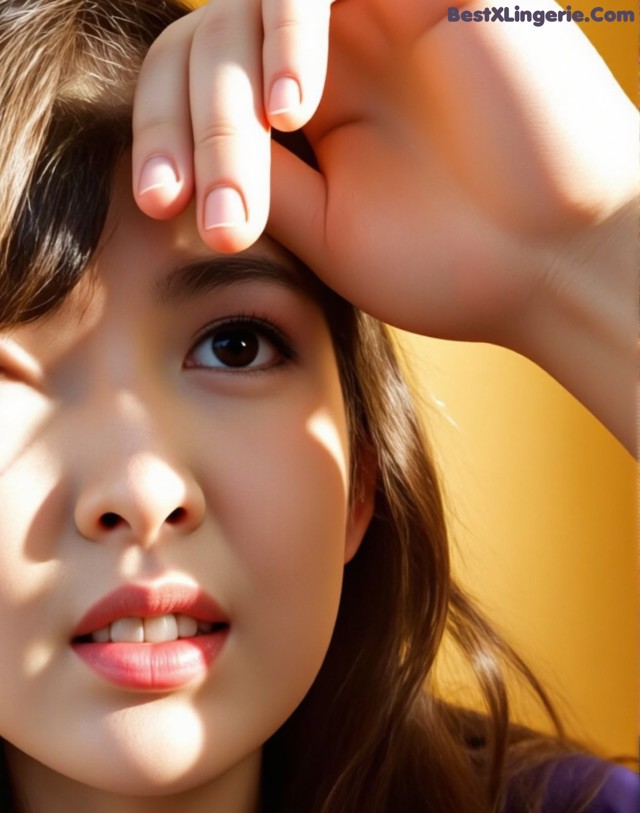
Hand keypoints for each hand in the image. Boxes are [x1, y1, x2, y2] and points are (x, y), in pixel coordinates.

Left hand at [133, 1, 636, 447]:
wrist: (555, 261)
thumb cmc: (449, 261)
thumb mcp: (320, 230)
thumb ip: (252, 175)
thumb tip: (175, 145)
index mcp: (299, 106)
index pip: (195, 82)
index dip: (161, 133)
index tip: (159, 207)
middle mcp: (327, 49)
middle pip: (210, 40)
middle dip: (196, 133)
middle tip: (221, 223)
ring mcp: (373, 8)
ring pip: (255, 3)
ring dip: (233, 93)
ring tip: (257, 176)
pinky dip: (291, 25)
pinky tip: (297, 107)